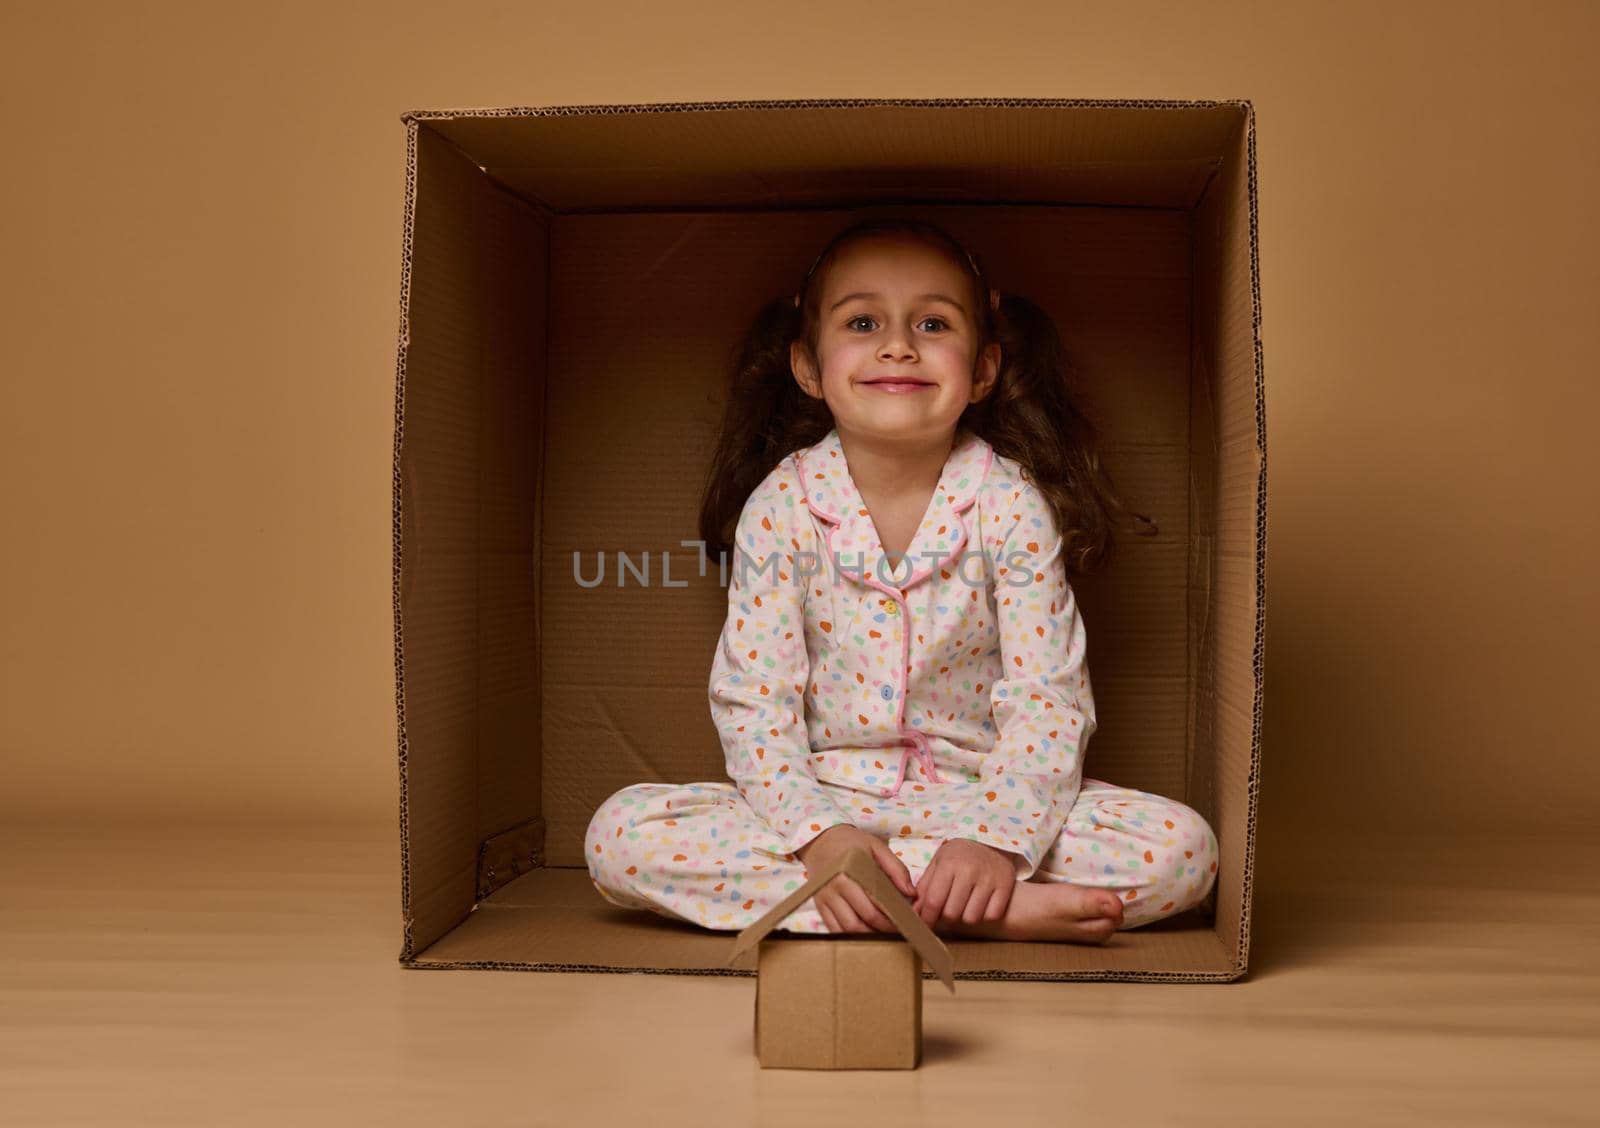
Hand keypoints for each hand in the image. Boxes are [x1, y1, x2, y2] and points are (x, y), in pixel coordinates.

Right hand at [793, 825, 915, 933]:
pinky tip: (864, 934)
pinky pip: (834, 929)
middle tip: (897, 932)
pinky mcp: (819, 906)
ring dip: (866, 937)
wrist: (821, 841)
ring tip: (883, 935)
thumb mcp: (877, 847)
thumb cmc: (852, 843)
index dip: (892, 918)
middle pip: (861, 921)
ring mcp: (824, 899)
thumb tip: (912, 893)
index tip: (906, 924)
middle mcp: (834, 887)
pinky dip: (850, 936)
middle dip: (881, 930)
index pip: (875, 904)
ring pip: (847, 930)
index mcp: (850, 871)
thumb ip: (896, 869)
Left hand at [912, 838, 1016, 928]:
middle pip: (952, 913)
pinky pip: (992, 915)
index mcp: (949, 863)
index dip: (927, 918)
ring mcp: (990, 878)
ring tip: (964, 906)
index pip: (934, 901)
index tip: (925, 926)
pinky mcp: (1006, 885)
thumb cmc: (959, 855)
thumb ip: (925, 887)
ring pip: (971, 918)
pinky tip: (981, 905)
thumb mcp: (938, 863)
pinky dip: (985, 915)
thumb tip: (915, 913)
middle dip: (946, 917)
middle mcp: (969, 870)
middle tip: (947, 910)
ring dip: (965, 917)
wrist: (991, 841)